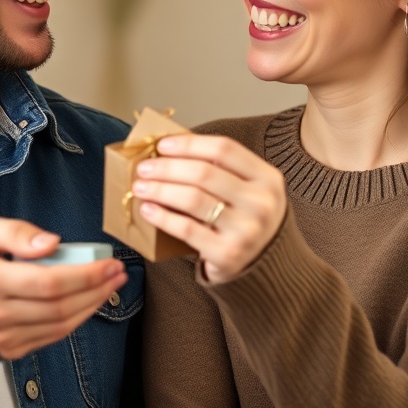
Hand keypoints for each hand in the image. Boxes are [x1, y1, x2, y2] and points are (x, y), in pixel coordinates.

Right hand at [0, 214, 126, 358]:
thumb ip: (15, 231)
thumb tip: (52, 242)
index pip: (49, 282)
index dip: (86, 274)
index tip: (109, 262)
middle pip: (61, 306)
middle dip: (97, 289)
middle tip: (117, 272)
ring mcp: (1, 336)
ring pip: (60, 326)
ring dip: (92, 306)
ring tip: (109, 285)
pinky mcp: (8, 349)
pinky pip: (51, 337)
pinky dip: (75, 320)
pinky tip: (87, 302)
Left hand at [133, 134, 285, 283]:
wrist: (265, 264)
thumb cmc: (246, 217)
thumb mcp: (248, 188)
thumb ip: (220, 169)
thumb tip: (169, 150)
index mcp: (267, 178)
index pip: (223, 149)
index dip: (189, 144)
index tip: (162, 145)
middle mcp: (261, 203)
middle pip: (203, 173)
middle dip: (167, 168)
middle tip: (144, 168)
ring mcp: (246, 230)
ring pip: (192, 199)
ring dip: (159, 190)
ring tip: (140, 187)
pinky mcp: (228, 254)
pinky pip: (187, 229)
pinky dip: (162, 217)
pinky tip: (148, 210)